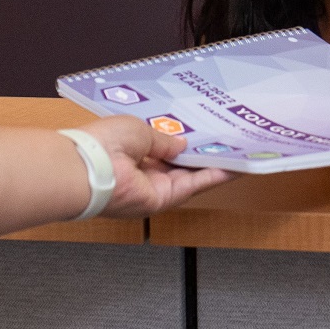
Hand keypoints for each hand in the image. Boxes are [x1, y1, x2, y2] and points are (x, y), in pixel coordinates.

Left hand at [73, 115, 237, 217]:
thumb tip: (181, 144)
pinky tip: (233, 167)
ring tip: (239, 152)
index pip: (162, 148)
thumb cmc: (104, 143)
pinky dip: (214, 177)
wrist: (90, 169)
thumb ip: (163, 139)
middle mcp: (144, 172)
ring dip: (215, 166)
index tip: (203, 133)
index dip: (183, 142)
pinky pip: (194, 186)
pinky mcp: (164, 199)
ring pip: (192, 177)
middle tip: (228, 142)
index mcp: (133, 152)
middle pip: (180, 165)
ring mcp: (154, 188)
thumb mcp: (139, 130)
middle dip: (203, 154)